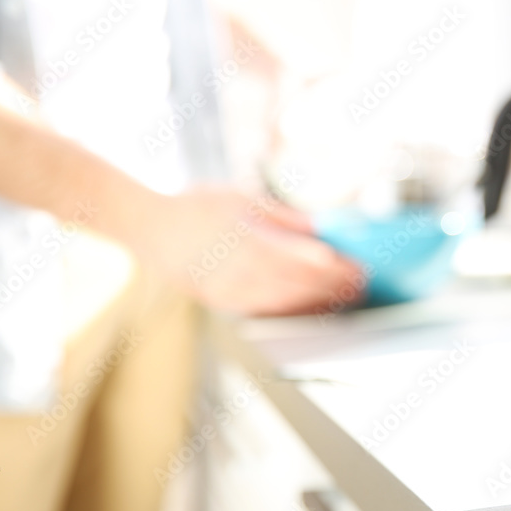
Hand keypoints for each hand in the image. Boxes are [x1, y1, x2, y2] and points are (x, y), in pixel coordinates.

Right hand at [138, 187, 362, 315]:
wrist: (149, 230)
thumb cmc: (195, 208)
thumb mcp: (241, 199)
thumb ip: (283, 217)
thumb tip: (319, 226)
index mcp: (248, 241)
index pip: (302, 260)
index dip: (334, 267)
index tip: (357, 266)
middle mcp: (240, 271)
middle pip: (299, 285)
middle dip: (334, 287)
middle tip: (361, 285)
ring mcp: (231, 292)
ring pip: (284, 303)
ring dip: (318, 301)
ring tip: (344, 298)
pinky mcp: (224, 303)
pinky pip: (265, 311)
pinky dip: (292, 310)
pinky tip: (310, 307)